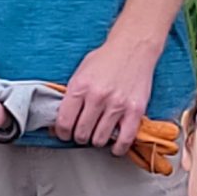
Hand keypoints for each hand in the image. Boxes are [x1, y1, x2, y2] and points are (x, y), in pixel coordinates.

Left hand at [55, 31, 160, 155]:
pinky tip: (114, 145)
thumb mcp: (81, 72)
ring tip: (98, 134)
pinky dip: (118, 148)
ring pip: (99, 139)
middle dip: (79, 137)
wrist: (133, 47)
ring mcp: (117, 105)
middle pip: (81, 133)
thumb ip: (72, 95)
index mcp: (80, 87)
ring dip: (96, 140)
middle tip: (82, 133)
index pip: (64, 122)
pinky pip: (124, 139)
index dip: (62, 133)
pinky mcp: (135, 110)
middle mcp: (97, 97)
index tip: (64, 134)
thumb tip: (61, 119)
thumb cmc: (107, 58)